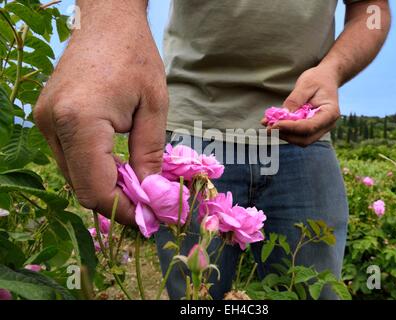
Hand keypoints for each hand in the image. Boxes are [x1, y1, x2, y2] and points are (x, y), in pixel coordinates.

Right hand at [34, 9, 167, 224]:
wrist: (106, 22)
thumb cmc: (135, 57)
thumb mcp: (153, 107)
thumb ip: (149, 154)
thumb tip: (150, 193)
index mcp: (80, 121)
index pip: (95, 188)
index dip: (122, 211)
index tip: (149, 219)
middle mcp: (53, 125)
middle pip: (81, 187)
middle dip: (116, 203)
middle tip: (147, 208)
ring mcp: (45, 122)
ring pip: (74, 176)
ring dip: (105, 188)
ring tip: (138, 188)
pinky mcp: (48, 119)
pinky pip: (70, 159)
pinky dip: (94, 170)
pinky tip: (119, 168)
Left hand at [261, 66, 339, 146]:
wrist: (326, 78)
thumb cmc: (317, 79)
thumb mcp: (306, 84)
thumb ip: (295, 100)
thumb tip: (283, 115)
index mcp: (330, 113)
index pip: (309, 127)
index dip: (290, 128)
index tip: (274, 125)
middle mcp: (327, 125)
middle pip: (305, 139)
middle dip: (286, 134)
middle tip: (268, 128)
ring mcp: (320, 129)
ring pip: (300, 140)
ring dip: (283, 134)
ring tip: (267, 124)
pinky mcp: (311, 129)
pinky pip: (297, 134)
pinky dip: (285, 131)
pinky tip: (272, 123)